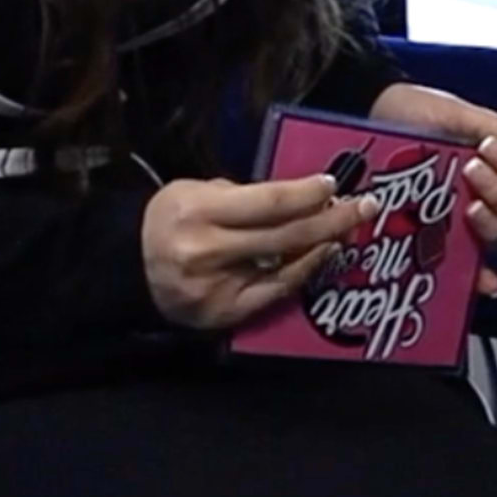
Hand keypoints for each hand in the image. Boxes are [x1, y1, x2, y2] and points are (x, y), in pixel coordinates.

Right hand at [143, 175, 370, 331]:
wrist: (130, 270)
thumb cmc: (171, 221)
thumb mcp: (197, 192)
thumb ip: (245, 197)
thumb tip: (302, 198)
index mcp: (198, 212)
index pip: (268, 202)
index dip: (306, 193)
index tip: (333, 184)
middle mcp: (207, 250)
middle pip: (285, 234)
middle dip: (332, 218)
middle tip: (366, 205)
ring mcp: (217, 286)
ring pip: (286, 264)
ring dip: (324, 243)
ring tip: (350, 227)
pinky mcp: (225, 313)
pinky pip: (276, 291)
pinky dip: (305, 272)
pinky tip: (324, 255)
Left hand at [370, 82, 496, 299]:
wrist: (371, 114)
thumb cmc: (417, 112)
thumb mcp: (457, 113)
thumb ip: (496, 128)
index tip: (487, 147)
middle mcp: (488, 199)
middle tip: (472, 169)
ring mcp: (464, 222)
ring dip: (492, 223)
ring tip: (468, 205)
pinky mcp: (437, 241)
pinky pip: (468, 266)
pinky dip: (482, 277)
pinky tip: (486, 282)